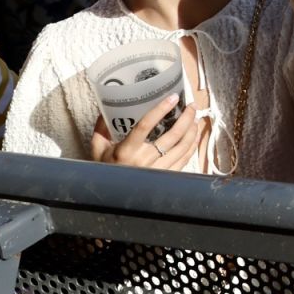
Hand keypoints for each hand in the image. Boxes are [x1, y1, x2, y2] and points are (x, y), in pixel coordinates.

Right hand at [91, 95, 205, 170]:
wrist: (111, 195)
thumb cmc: (106, 169)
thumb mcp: (99, 149)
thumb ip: (102, 128)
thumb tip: (106, 107)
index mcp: (126, 150)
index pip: (145, 125)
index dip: (160, 110)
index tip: (173, 97)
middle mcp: (144, 160)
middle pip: (172, 135)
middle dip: (186, 118)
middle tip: (192, 105)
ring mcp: (158, 170)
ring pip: (183, 146)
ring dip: (192, 130)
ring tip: (195, 118)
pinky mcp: (166, 177)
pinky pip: (185, 159)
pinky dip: (192, 145)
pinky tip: (194, 136)